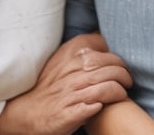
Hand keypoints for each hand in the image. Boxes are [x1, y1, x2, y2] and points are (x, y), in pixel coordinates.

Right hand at [0, 33, 132, 134]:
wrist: (26, 114)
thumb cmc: (48, 88)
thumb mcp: (60, 62)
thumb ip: (79, 51)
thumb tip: (102, 39)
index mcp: (67, 55)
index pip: (99, 44)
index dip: (113, 53)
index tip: (117, 62)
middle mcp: (71, 71)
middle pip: (110, 65)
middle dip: (124, 72)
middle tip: (127, 79)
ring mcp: (71, 92)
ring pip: (108, 85)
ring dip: (120, 89)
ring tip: (123, 92)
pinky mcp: (71, 112)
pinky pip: (97, 104)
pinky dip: (106, 103)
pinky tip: (108, 104)